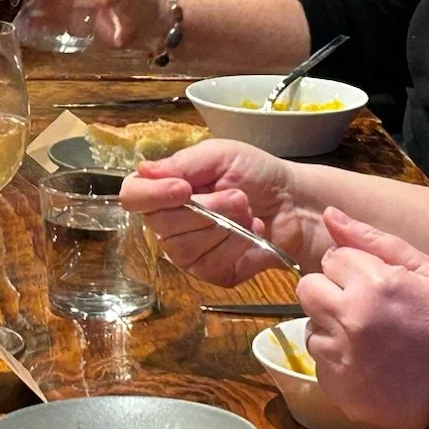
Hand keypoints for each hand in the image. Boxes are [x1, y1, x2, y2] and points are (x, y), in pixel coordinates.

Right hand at [119, 139, 324, 284]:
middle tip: (238, 196)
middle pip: (163, 225)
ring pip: (187, 247)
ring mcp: (188, 253)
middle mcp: (168, 224)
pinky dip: (239, 247)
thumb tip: (143, 170)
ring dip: (226, 227)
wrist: (295, 202)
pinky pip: (212, 265)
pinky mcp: (213, 273)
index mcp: (163, 189)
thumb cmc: (256, 172)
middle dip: (207, 209)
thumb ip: (183, 163)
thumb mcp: (221, 155)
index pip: (133, 197)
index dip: (153, 195)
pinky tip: (254, 234)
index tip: (184, 188)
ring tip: (249, 212)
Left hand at [298, 208, 428, 428]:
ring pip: (311, 327)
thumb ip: (375, 241)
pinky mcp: (340, 391)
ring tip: (373, 340)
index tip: (378, 286)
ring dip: (333, 328)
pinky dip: (339, 362)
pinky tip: (373, 366)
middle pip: (308, 289)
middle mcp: (350, 321)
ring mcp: (342, 359)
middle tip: (367, 309)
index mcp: (373, 286)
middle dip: (333, 293)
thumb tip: (329, 215)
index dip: (355, 270)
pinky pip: (321, 364)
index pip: (332, 258)